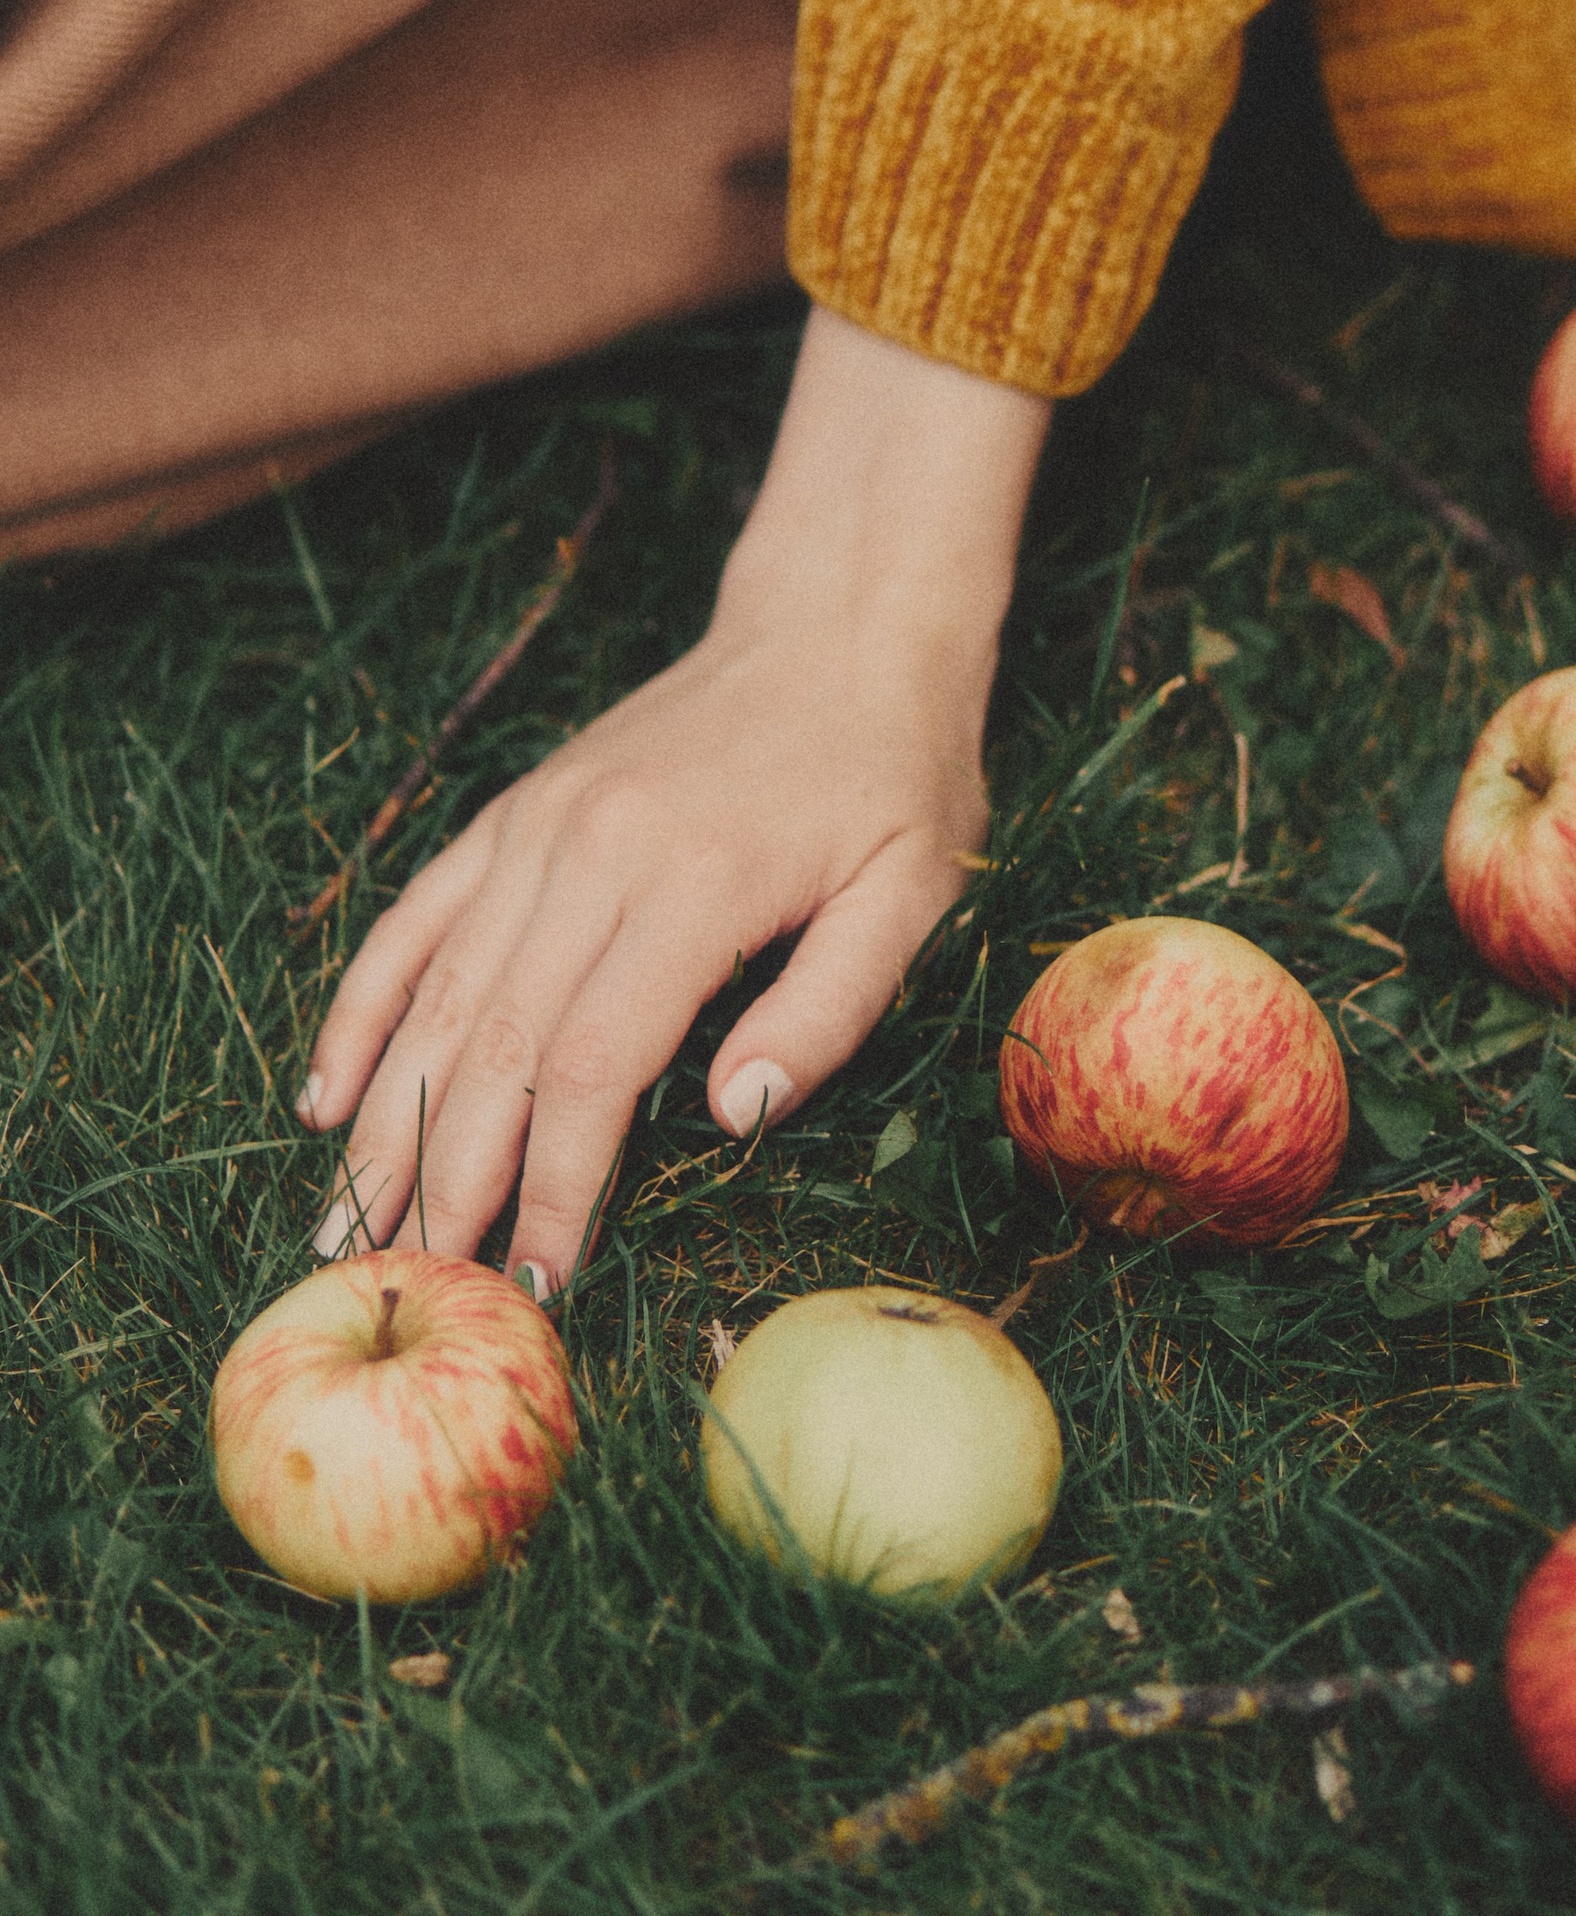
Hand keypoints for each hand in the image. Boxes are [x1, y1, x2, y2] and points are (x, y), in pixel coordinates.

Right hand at [300, 312, 1048, 1289]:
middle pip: (495, 1047)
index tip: (540, 1277)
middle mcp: (591, 853)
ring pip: (439, 997)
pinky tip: (324, 1096)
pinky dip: (362, 1008)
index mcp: (693, 884)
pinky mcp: (516, 813)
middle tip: (422, 1290)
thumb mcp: (910, 891)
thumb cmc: (893, 773)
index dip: (557, 1181)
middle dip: (450, 1181)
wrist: (840, 625)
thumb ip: (830, 1007)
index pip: (594, 1066)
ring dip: (387, 1121)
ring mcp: (539, 828)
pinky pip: (416, 921)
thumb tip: (735, 1117)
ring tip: (350, 1228)